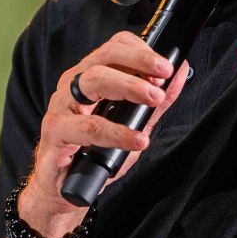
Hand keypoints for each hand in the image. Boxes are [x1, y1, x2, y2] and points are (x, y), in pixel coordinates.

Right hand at [18, 31, 190, 235]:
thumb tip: (180, 74)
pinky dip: (116, 132)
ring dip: (129, 87)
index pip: (114, 47)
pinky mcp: (56, 133)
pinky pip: (88, 127)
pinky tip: (137, 140)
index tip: (165, 65)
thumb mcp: (131, 124)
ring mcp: (61, 108)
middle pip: (104, 57)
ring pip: (94, 82)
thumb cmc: (94, 152)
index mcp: (89, 77)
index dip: (141, 51)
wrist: (64, 190)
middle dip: (139, 61)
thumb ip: (155, 102)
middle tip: (164, 75)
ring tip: (154, 99)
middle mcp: (73, 86)